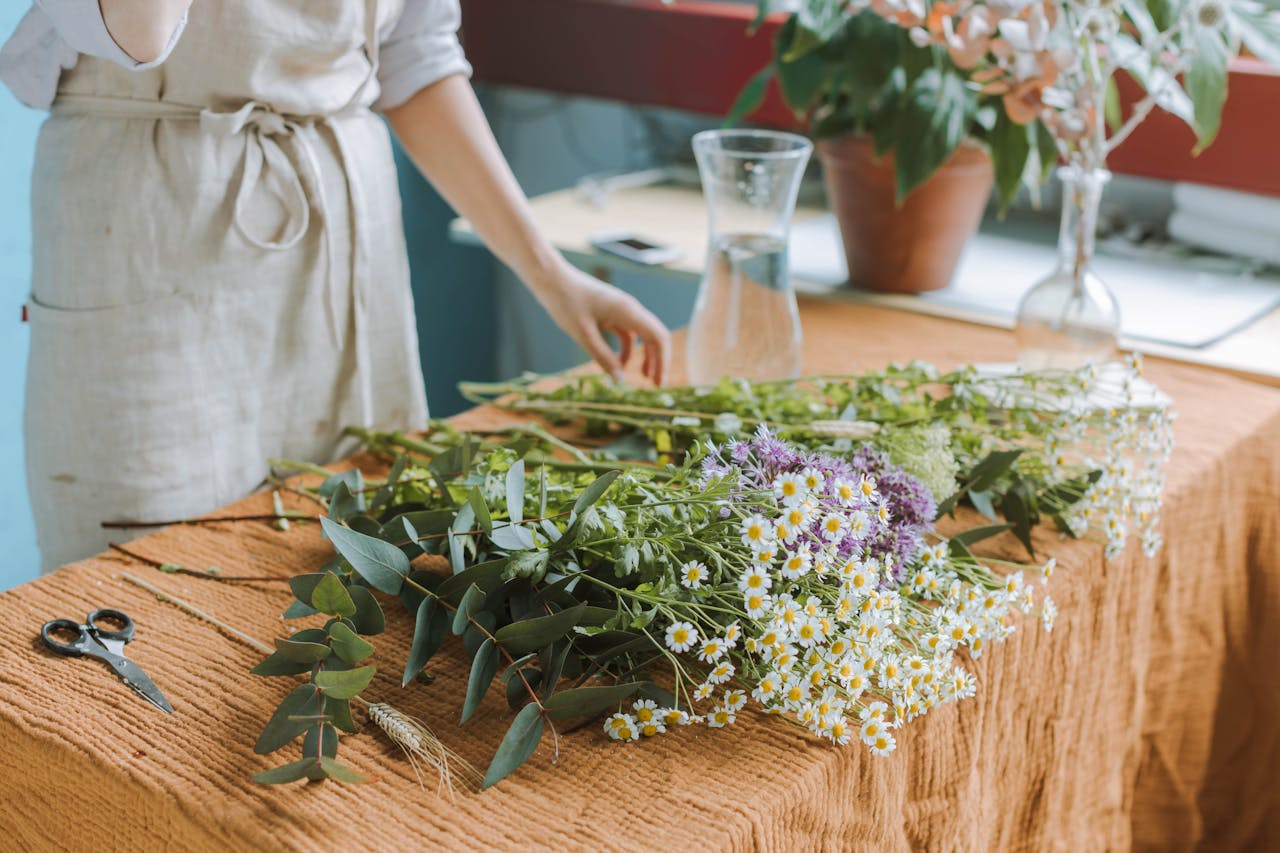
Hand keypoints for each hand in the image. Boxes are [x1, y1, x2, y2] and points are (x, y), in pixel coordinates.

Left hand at [532, 261, 669, 385]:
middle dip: (658, 360)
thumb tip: (620, 380)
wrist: (552, 279)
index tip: (659, 383)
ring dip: (646, 356)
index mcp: (628, 311)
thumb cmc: (566, 303)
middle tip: (656, 385)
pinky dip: (628, 349)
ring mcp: (621, 309)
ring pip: (643, 335)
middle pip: (655, 336)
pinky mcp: (611, 312)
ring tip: (643, 377)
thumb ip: (603, 357)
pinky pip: (627, 333)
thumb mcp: (583, 335)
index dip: (663, 361)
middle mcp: (630, 309)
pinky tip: (620, 364)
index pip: (658, 337)